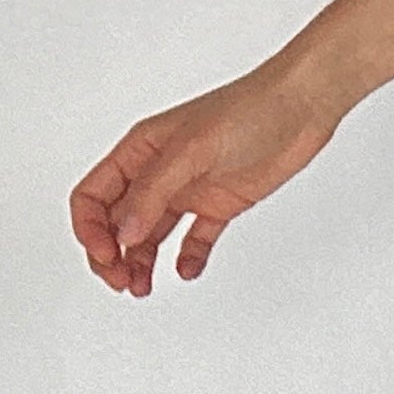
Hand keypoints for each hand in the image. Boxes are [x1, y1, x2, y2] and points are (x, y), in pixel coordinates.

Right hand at [69, 60, 344, 295]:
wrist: (303, 106)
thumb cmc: (250, 109)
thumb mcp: (191, 150)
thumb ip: (154, 192)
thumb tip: (122, 233)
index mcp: (141, 151)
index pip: (93, 195)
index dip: (90, 229)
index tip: (107, 255)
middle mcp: (159, 172)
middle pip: (116, 221)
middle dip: (111, 255)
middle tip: (122, 281)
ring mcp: (189, 189)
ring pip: (150, 234)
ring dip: (142, 262)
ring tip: (143, 287)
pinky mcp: (220, 203)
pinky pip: (194, 237)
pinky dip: (188, 257)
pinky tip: (187, 269)